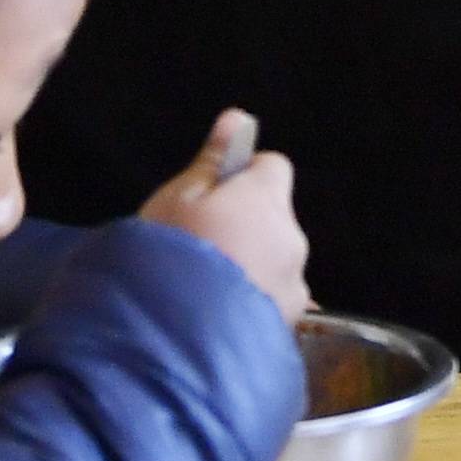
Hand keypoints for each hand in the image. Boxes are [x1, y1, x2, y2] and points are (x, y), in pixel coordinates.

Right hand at [140, 107, 311, 327]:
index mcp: (266, 199)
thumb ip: (211, 162)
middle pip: (272, 218)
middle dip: (243, 227)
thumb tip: (238, 118)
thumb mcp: (174, 201)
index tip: (208, 199)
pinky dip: (247, 304)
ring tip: (199, 293)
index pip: (272, 167)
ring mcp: (294, 287)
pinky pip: (268, 302)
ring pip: (273, 262)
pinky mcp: (287, 326)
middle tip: (194, 250)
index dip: (241, 179)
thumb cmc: (166, 257)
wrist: (173, 342)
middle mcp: (292, 238)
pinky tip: (212, 321)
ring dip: (248, 268)